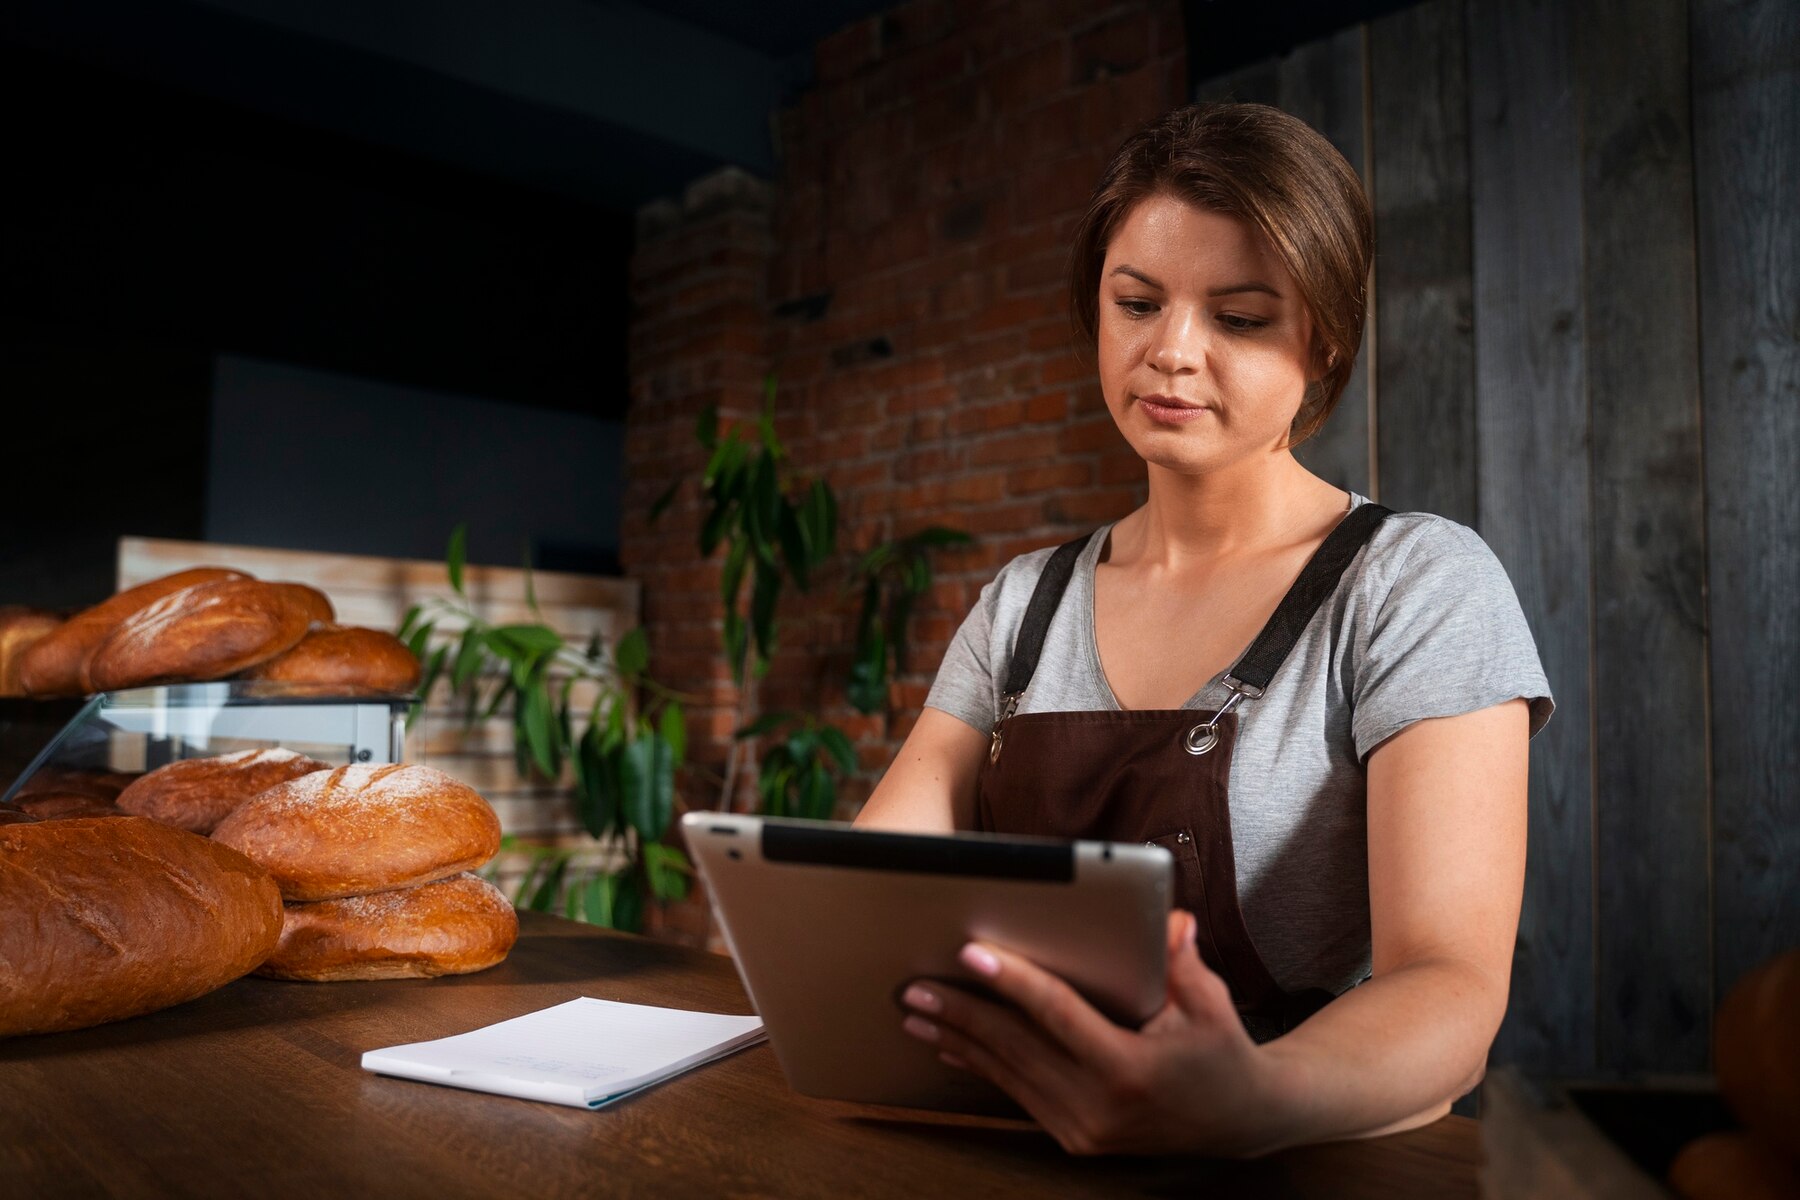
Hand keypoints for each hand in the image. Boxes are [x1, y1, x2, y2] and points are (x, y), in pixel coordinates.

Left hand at [899, 911, 1292, 1156]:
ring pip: (1007, 1074)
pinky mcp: (1073, 1138)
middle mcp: (1099, 1108)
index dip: (1013, 982)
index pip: (1058, 1016)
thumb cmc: (1223, 1054)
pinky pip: (1016, 1094)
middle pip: (1016, 1047)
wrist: (1240, 1123)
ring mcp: (1082, 1130)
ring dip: (957, 1040)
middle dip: (961, 1012)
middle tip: (914, 985)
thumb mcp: (1211, 1006)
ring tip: (916, 1011)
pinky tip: (949, 1046)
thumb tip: (1171, 919)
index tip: (971, 954)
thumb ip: (1183, 963)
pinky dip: (981, 1067)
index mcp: (1130, 1071)